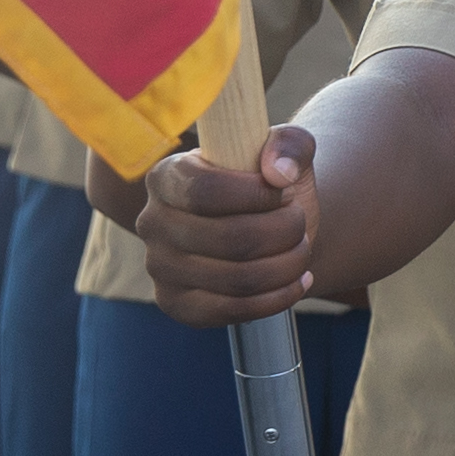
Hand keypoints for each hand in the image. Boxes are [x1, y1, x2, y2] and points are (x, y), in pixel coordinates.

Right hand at [139, 129, 321, 323]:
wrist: (268, 230)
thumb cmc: (270, 187)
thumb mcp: (286, 152)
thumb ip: (289, 145)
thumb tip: (278, 173)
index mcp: (166, 177)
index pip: (205, 191)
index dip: (257, 195)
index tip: (283, 192)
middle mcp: (152, 222)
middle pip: (230, 239)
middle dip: (284, 231)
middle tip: (299, 222)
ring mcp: (160, 268)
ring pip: (238, 278)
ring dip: (288, 265)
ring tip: (302, 248)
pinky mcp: (177, 305)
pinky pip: (233, 311)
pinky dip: (279, 298)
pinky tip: (298, 281)